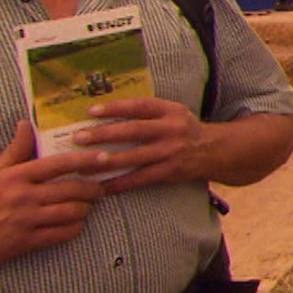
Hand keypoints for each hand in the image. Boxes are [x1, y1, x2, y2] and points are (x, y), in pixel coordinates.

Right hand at [0, 121, 107, 268]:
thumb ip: (14, 150)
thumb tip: (25, 123)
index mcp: (16, 177)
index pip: (59, 164)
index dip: (85, 160)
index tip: (103, 158)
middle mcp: (24, 197)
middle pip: (72, 189)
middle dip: (93, 189)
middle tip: (100, 188)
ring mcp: (26, 221)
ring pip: (71, 212)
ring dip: (85, 208)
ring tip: (87, 205)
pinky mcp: (27, 242)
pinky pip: (62, 234)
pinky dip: (74, 227)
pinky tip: (75, 223)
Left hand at [74, 98, 204, 192]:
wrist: (213, 150)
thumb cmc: (183, 129)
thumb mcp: (173, 112)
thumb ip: (147, 112)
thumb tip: (107, 113)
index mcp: (170, 110)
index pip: (139, 106)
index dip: (115, 107)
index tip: (91, 110)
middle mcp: (172, 129)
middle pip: (134, 131)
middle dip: (104, 134)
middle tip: (79, 138)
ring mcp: (171, 151)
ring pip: (136, 156)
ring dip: (109, 160)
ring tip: (85, 164)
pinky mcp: (170, 171)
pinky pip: (141, 178)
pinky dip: (120, 183)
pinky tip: (102, 186)